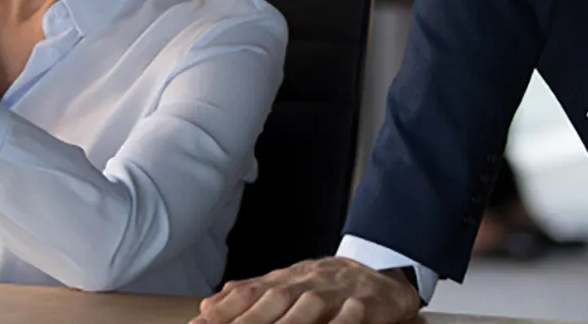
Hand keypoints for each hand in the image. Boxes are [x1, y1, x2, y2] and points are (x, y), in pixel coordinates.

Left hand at [194, 258, 421, 323]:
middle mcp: (305, 284)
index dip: (223, 310)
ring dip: (288, 322)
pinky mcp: (365, 302)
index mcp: (283, 282)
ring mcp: (334, 292)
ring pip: (308, 307)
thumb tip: (208, 304)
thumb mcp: (285, 285)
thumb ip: (249, 294)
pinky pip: (351, 315)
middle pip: (273, 301)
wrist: (379, 269)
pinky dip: (340, 323)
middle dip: (247, 320)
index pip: (248, 295)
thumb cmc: (325, 285)